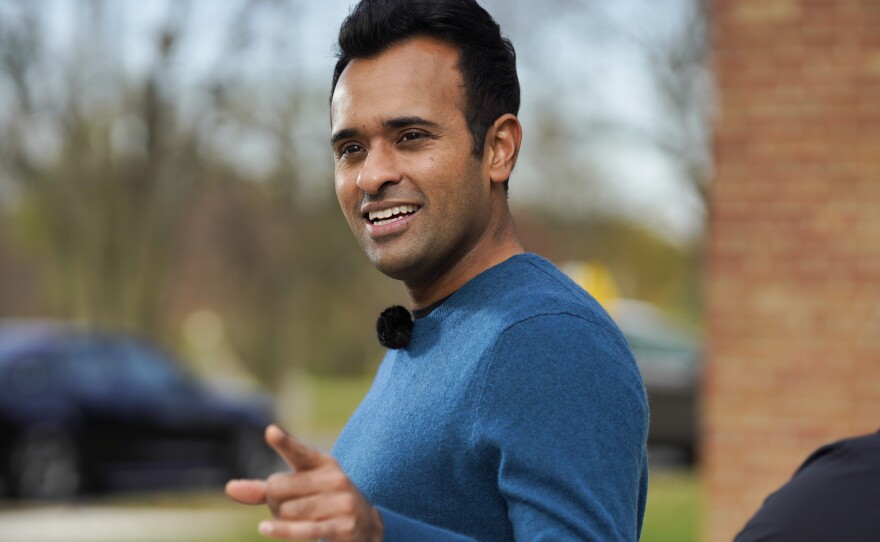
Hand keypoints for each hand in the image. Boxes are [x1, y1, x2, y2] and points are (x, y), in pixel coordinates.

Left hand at [226, 424, 382, 540]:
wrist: (366, 526)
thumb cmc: (322, 502)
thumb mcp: (299, 489)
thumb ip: (264, 488)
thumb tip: (230, 488)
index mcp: (324, 462)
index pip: (299, 452)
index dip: (284, 443)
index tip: (270, 432)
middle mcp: (334, 478)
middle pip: (279, 488)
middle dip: (273, 502)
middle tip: (285, 507)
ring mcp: (341, 502)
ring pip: (287, 511)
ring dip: (281, 520)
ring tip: (296, 519)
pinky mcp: (342, 526)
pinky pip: (304, 529)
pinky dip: (282, 530)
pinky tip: (264, 528)